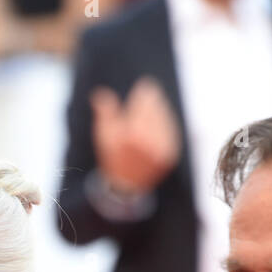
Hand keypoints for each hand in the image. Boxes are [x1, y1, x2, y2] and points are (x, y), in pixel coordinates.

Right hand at [90, 77, 181, 194]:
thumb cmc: (112, 157)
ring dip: (160, 110)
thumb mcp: (104, 135)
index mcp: (133, 133)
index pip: (146, 101)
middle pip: (158, 107)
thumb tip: (100, 93)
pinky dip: (166, 123)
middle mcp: (151, 140)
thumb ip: (105, 112)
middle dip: (153, 100)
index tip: (145, 85)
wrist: (126, 186)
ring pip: (166, 117)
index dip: (145, 91)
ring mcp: (163, 148)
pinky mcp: (171, 153)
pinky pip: (172, 130)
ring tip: (153, 106)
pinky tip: (159, 121)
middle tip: (150, 93)